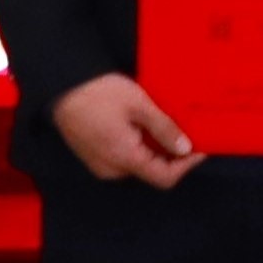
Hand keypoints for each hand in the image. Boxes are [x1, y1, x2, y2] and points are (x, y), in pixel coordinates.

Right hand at [50, 72, 194, 188]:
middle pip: (151, 172)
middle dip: (171, 156)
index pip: (164, 178)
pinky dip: (137, 147)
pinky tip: (141, 127)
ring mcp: (100, 165)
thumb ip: (164, 129)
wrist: (61, 85)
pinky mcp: (92, 156)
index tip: (200, 149)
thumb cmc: (100, 92)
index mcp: (125, 158)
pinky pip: (122, 158)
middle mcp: (111, 169)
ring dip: (154, 150)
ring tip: (164, 126)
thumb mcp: (139, 105)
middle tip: (185, 133)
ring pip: (137, 165)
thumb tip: (185, 148)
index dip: (186, 166)